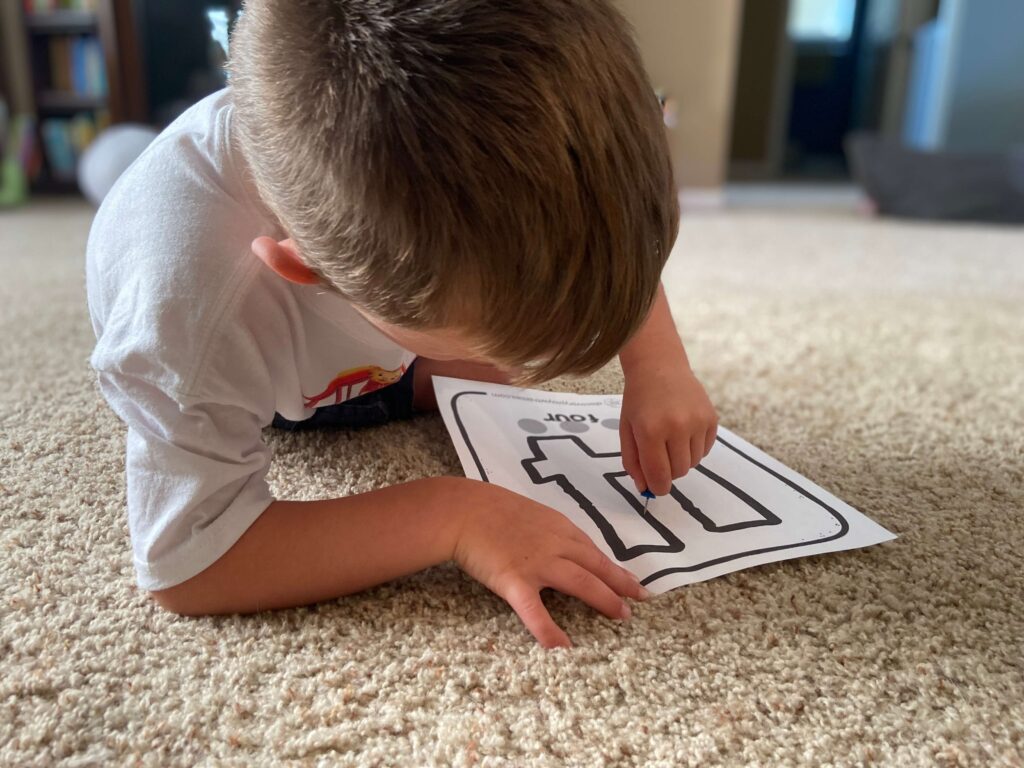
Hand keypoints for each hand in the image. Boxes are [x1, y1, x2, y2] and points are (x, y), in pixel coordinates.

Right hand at [452, 480, 648, 648]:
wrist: (462, 510)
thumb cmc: (489, 509)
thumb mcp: (529, 513)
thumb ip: (548, 531)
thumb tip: (562, 547)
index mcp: (559, 527)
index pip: (594, 551)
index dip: (615, 569)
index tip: (632, 582)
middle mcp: (556, 544)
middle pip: (597, 566)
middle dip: (621, 585)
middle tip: (639, 600)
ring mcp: (538, 563)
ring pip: (581, 582)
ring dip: (605, 600)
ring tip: (621, 616)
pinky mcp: (515, 581)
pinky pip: (536, 611)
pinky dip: (550, 631)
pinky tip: (564, 648)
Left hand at [620, 363, 717, 495]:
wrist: (660, 367)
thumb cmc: (639, 399)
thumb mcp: (626, 429)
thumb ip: (632, 461)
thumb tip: (644, 487)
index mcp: (651, 430)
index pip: (659, 475)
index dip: (657, 487)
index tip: (654, 486)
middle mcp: (677, 426)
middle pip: (678, 472)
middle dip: (668, 472)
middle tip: (659, 456)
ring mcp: (697, 421)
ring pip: (693, 463)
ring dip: (681, 460)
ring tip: (670, 440)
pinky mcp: (711, 418)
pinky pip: (705, 450)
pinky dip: (694, 448)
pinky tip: (683, 431)